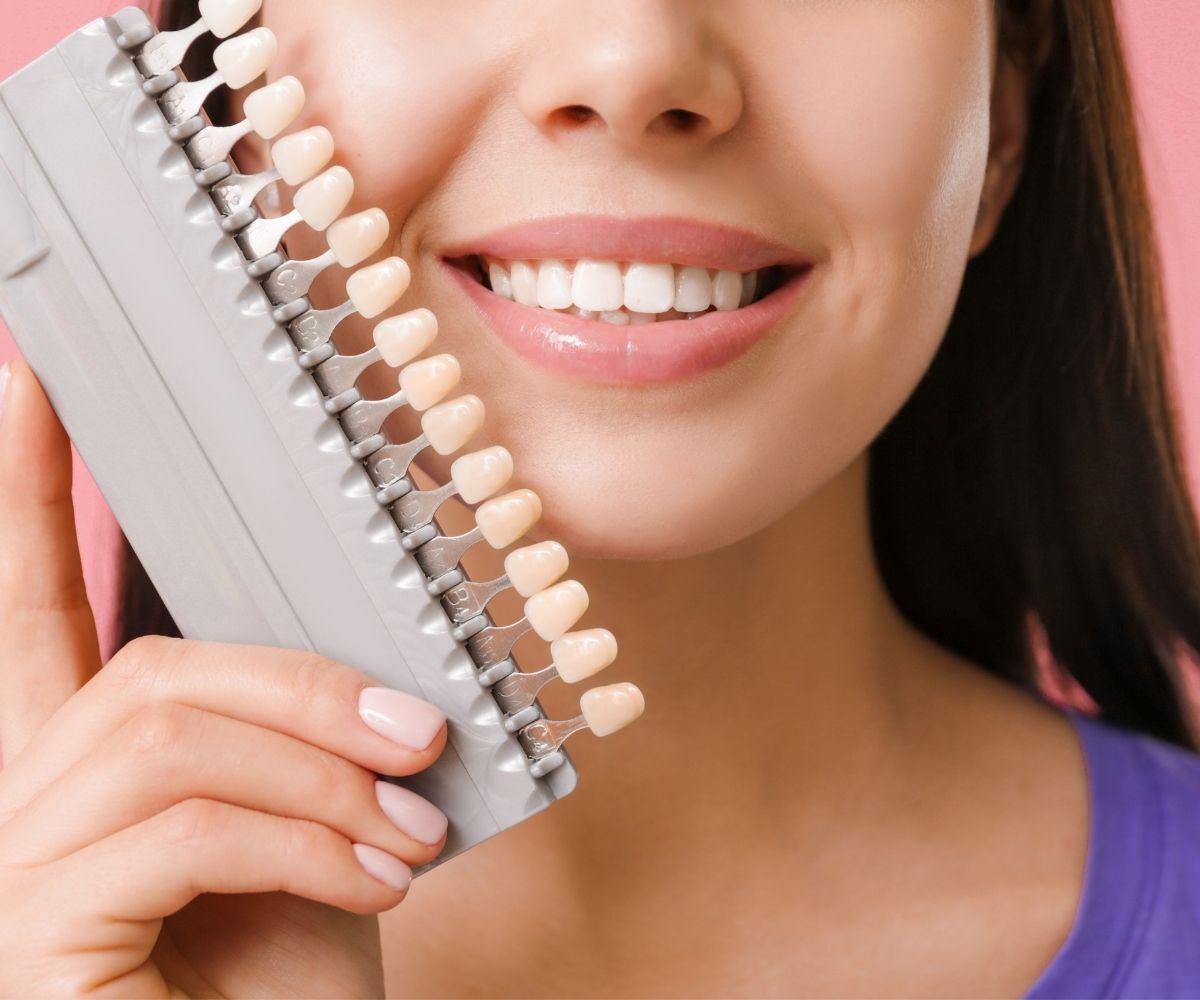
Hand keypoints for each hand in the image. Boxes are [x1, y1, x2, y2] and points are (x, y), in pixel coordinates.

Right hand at [0, 357, 450, 996]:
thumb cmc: (290, 973)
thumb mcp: (308, 823)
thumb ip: (298, 731)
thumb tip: (369, 655)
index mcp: (83, 763)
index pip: (35, 601)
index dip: (26, 489)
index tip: (32, 381)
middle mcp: (24, 798)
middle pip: (151, 668)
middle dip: (305, 688)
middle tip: (421, 733)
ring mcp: (14, 866)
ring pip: (172, 737)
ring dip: (323, 774)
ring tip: (412, 827)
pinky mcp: (32, 932)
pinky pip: (189, 828)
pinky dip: (310, 843)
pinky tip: (381, 879)